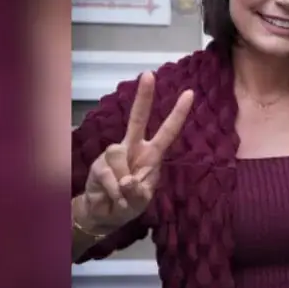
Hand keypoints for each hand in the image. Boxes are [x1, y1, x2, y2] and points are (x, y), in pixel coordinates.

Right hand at [76, 72, 192, 233]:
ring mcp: (114, 154)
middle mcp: (133, 147)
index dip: (178, 114)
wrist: (104, 214)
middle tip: (149, 74)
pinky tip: (112, 196)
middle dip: (144, 97)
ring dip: (122, 183)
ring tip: (122, 195)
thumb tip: (127, 181)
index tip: (189, 93)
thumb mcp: (141, 202)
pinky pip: (108, 174)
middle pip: (138, 119)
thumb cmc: (129, 204)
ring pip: (118, 156)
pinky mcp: (99, 164)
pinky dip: (113, 191)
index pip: (167, 131)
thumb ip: (138, 192)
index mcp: (151, 154)